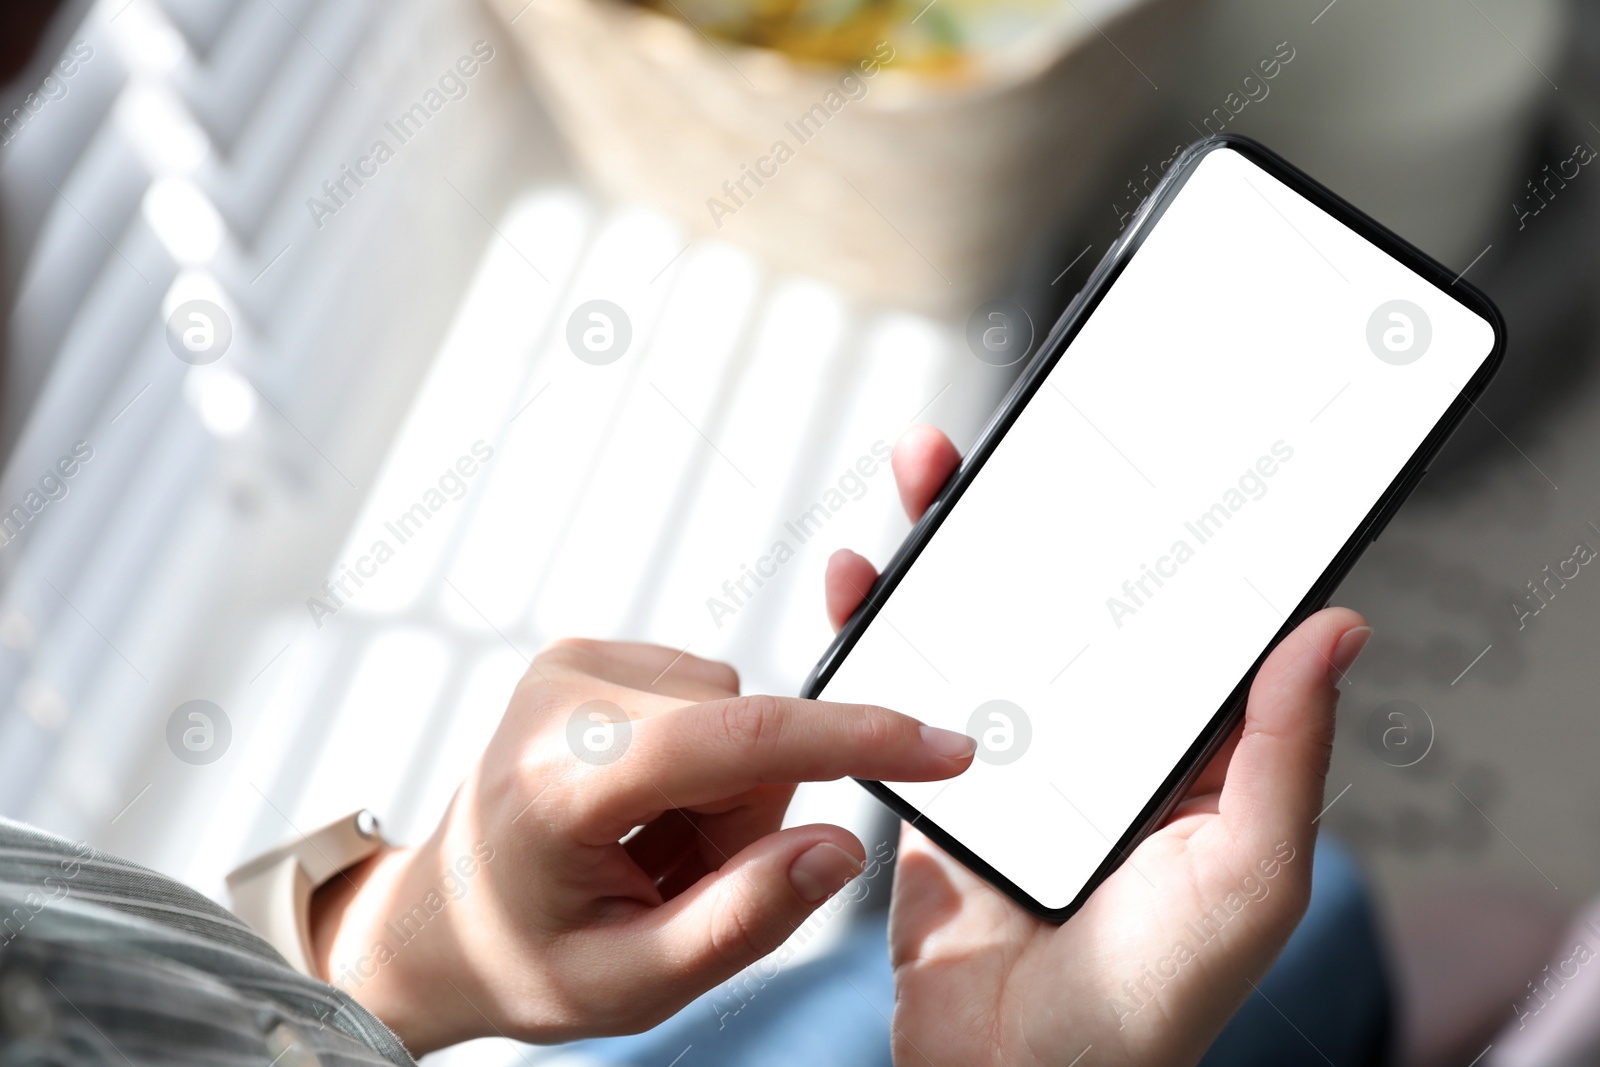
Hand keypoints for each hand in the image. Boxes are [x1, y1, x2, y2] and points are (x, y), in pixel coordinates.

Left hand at [308, 639, 974, 1052]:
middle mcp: (565, 692)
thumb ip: (743, 920)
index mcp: (563, 779)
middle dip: (748, 817)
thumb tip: (840, 847)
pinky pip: (714, 697)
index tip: (948, 750)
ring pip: (742, 712)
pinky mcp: (592, 652)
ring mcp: (574, 660)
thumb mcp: (633, 983)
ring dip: (725, 793)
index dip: (856, 742)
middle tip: (673, 878)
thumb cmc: (527, 959)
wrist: (440, 917)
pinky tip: (641, 804)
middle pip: (752, 734)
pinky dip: (704, 762)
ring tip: (649, 846)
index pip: (737, 739)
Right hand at [825, 425, 1371, 1066]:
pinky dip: (874, 635)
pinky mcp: (936, 790)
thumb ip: (1281, 752)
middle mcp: (1092, 741)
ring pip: (973, 631)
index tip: (1120, 457)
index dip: (1142, 532)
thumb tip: (1337, 628)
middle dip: (1023, 517)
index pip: (1161, 615)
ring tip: (921, 477)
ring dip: (942, 554)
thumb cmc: (1155, 1001)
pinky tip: (857, 585)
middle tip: (997, 445)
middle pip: (1054, 603)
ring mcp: (1009, 760)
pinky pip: (900, 696)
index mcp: (1174, 748)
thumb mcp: (1248, 870)